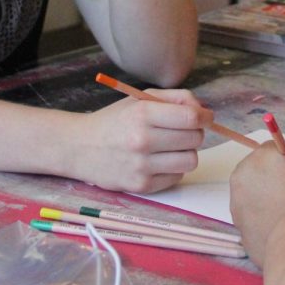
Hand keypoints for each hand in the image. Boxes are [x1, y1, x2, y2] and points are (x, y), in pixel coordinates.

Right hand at [68, 89, 211, 192]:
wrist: (80, 148)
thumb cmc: (114, 121)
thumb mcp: (140, 99)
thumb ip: (175, 98)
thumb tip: (204, 110)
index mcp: (142, 114)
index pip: (191, 117)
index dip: (205, 117)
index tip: (205, 117)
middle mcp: (142, 140)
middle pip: (195, 139)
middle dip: (194, 133)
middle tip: (181, 131)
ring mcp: (141, 166)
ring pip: (190, 161)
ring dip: (185, 153)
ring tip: (170, 147)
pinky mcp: (141, 186)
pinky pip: (176, 177)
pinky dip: (173, 169)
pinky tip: (158, 161)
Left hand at [230, 144, 284, 265]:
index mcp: (257, 158)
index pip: (271, 150)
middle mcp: (240, 178)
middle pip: (258, 172)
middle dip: (272, 179)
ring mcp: (236, 205)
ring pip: (253, 195)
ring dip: (266, 199)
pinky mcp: (239, 229)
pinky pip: (253, 217)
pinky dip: (263, 220)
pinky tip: (281, 227)